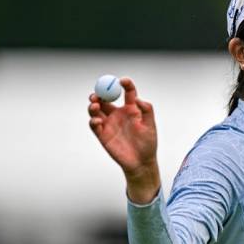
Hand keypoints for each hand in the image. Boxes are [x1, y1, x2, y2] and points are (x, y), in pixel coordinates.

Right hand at [88, 77, 160, 202]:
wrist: (141, 162)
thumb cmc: (148, 143)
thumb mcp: (150, 125)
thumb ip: (147, 110)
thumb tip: (138, 99)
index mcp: (131, 109)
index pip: (127, 92)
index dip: (125, 84)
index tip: (122, 81)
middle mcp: (118, 113)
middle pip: (105, 98)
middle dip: (99, 93)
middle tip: (98, 93)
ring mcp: (109, 123)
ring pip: (96, 110)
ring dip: (93, 105)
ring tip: (95, 105)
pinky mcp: (102, 134)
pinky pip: (94, 125)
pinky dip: (93, 120)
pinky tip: (97, 120)